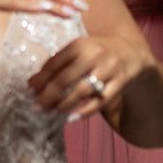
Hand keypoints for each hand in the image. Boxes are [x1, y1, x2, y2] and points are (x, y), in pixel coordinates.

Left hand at [28, 34, 151, 121]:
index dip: (40, 78)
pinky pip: (100, 101)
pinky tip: (71, 118)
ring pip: (81, 91)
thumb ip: (60, 62)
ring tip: (52, 111)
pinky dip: (84, 111)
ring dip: (63, 104)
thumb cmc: (99, 52)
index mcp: (81, 44)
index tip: (30, 89)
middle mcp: (95, 55)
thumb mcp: (80, 49)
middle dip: (48, 94)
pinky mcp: (120, 83)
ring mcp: (109, 69)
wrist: (132, 53)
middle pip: (65, 79)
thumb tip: (33, 82)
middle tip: (37, 105)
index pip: (54, 63)